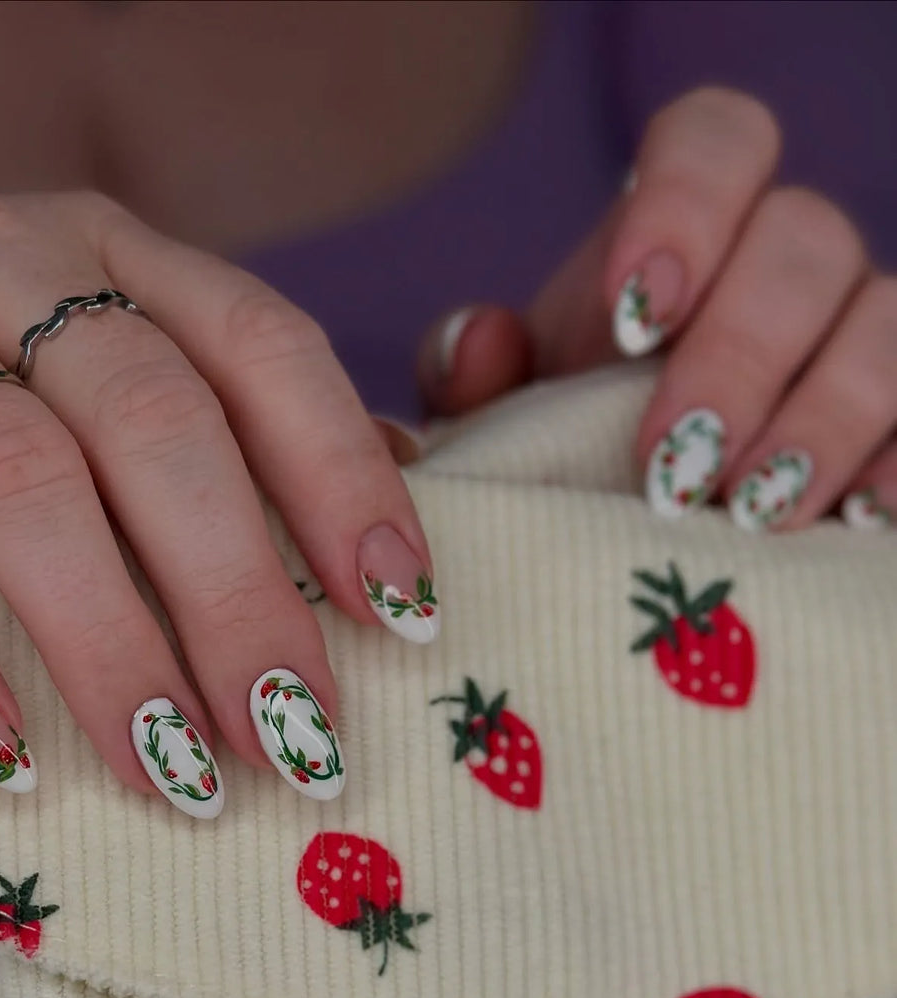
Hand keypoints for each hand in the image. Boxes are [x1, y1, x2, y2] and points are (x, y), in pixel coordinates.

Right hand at [0, 188, 436, 812]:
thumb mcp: (111, 379)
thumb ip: (243, 424)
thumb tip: (401, 486)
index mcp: (114, 258)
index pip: (261, 344)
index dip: (343, 476)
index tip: (403, 612)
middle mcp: (2, 261)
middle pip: (151, 420)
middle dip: (238, 595)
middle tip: (294, 738)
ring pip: (17, 478)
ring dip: (111, 642)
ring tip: (174, 772)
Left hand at [417, 86, 896, 532]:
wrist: (626, 520)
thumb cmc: (564, 447)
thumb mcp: (504, 414)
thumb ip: (474, 376)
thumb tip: (479, 344)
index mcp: (686, 226)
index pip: (717, 139)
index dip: (686, 206)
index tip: (631, 317)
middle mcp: (786, 259)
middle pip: (804, 239)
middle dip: (739, 353)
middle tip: (672, 463)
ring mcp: (856, 331)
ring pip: (888, 323)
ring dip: (823, 419)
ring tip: (750, 513)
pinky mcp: (895, 416)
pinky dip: (895, 468)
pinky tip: (851, 525)